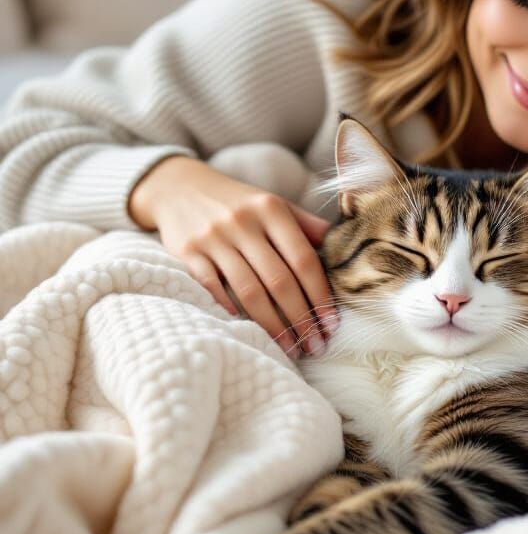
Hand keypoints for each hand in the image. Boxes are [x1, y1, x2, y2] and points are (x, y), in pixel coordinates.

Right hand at [128, 155, 337, 355]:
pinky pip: (212, 287)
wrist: (179, 186)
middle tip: (315, 345)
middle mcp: (243, 222)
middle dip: (301, 318)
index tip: (331, 323)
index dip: (320, 295)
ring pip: (249, 291)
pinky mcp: (187, 251)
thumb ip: (307, 226)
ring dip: (273, 325)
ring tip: (289, 347)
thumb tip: (343, 251)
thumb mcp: (274, 204)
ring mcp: (213, 237)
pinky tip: (248, 329)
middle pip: (279, 281)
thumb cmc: (239, 203)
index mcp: (272, 210)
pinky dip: (230, 309)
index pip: (303, 260)